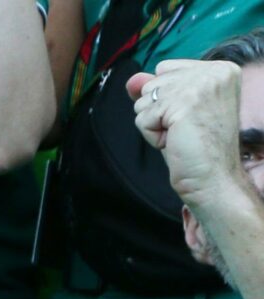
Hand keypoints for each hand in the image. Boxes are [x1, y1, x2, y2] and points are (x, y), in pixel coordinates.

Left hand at [130, 60, 249, 203]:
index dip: (166, 97)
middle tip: (185, 128)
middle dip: (158, 111)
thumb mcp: (177, 110)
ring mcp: (200, 85)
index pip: (165, 68)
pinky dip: (151, 135)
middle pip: (152, 83)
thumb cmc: (198, 146)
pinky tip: (173, 142)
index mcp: (221, 68)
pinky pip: (143, 118)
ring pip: (145, 100)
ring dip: (154, 123)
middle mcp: (215, 71)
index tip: (190, 115)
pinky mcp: (183, 103)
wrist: (213, 176)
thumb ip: (157, 89)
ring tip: (180, 135)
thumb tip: (131, 79)